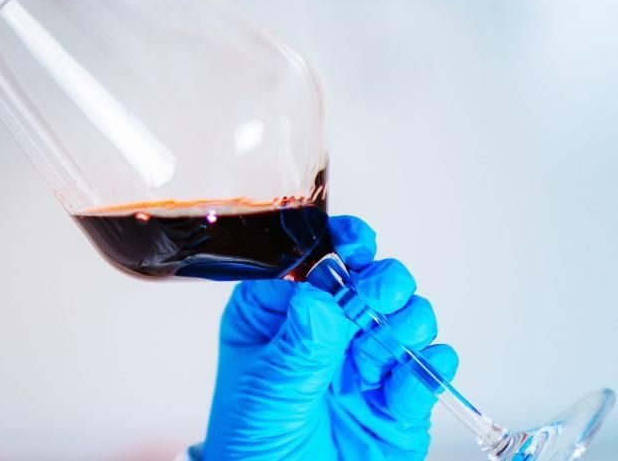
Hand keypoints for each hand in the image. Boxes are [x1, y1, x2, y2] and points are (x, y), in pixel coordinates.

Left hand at [199, 215, 458, 460]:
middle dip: (381, 283)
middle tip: (375, 296)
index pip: (317, 261)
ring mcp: (368, 364)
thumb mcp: (266, 388)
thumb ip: (299, 347)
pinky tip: (416, 370)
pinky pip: (429, 372)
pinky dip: (431, 366)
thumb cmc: (252, 440)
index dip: (341, 245)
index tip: (356, 243)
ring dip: (407, 321)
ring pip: (408, 318)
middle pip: (372, 282)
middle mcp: (330, 331)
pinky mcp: (400, 403)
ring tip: (388, 342)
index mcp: (282, 313)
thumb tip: (320, 300)